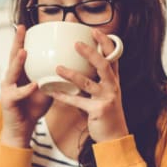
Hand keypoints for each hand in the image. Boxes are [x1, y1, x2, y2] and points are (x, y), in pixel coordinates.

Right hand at [0, 24, 52, 147]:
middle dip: (17, 42)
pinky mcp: (8, 101)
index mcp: (20, 73)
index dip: (25, 39)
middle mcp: (11, 78)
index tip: (30, 25)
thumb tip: (73, 64)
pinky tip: (34, 85)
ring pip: (12, 72)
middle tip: (21, 28)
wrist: (22, 129)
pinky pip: (18, 94)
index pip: (22, 52)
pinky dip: (26, 89)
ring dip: (18, 62)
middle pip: (13, 56)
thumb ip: (53, 76)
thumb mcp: (46, 87)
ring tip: (25, 52)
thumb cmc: (32, 107)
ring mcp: (8, 88)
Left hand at [47, 28, 128, 142]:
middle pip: (104, 65)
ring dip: (72, 74)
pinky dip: (64, 97)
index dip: (105, 43)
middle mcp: (112, 86)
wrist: (114, 136)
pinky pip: (78, 102)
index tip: (95, 30)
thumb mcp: (103, 92)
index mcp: (113, 79)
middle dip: (91, 53)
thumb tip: (80, 64)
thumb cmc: (106, 112)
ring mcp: (106, 98)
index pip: (112, 57)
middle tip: (76, 43)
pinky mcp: (98, 110)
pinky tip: (52, 92)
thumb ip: (94, 79)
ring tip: (58, 68)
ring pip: (89, 83)